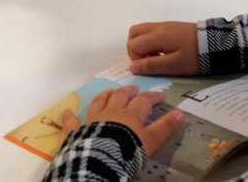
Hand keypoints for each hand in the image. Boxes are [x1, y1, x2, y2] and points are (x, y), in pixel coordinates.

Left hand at [60, 85, 183, 155]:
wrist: (102, 159)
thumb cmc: (129, 150)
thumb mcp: (152, 140)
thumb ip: (165, 126)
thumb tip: (181, 112)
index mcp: (130, 114)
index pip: (144, 101)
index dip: (153, 97)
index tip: (161, 96)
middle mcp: (111, 111)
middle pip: (120, 96)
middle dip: (128, 92)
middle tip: (133, 89)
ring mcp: (93, 119)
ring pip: (99, 102)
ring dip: (105, 96)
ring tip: (110, 92)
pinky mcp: (78, 130)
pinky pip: (71, 122)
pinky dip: (68, 116)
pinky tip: (66, 112)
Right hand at [127, 22, 199, 75]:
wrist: (216, 43)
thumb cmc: (194, 56)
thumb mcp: (174, 65)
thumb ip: (152, 66)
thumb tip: (131, 67)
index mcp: (156, 36)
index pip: (133, 45)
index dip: (136, 59)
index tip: (150, 68)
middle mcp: (157, 27)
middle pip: (133, 33)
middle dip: (135, 49)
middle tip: (148, 61)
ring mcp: (164, 25)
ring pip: (142, 31)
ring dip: (143, 45)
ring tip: (157, 58)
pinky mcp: (171, 26)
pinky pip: (152, 31)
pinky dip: (151, 41)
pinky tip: (164, 52)